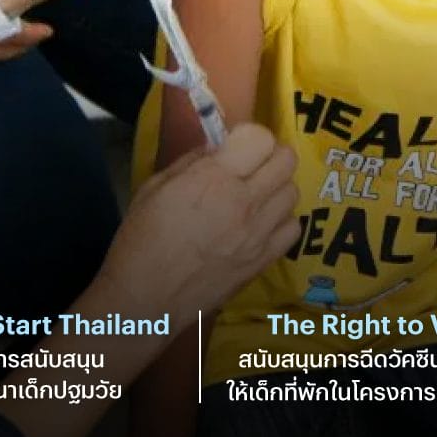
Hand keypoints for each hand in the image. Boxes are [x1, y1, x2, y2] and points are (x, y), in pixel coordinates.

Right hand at [98, 125, 298, 328]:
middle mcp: (245, 203)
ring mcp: (260, 234)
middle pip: (286, 159)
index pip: (261, 137)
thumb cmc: (142, 238)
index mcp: (214, 180)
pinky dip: (280, 219)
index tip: (231, 146)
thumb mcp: (156, 186)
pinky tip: (259, 223)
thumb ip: (192, 161)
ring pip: (292, 191)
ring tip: (251, 196)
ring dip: (275, 187)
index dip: (247, 136)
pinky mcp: (265, 260)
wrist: (147, 300)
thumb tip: (218, 148)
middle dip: (267, 154)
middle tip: (246, 166)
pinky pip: (294, 227)